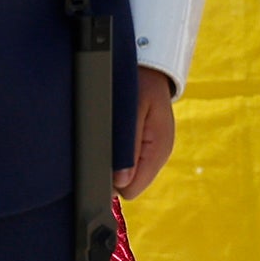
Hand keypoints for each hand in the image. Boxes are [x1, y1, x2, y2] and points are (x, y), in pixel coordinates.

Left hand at [115, 66, 175, 200]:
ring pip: (129, 175)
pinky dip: (120, 154)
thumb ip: (128, 147)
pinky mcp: (150, 147)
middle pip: (129, 185)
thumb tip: (121, 181)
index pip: (132, 189)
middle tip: (103, 144)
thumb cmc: (140, 85)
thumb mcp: (132, 110)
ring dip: (116, 161)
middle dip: (113, 171)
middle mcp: (159, 156)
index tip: (100, 161)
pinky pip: (131, 162)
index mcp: (158, 151)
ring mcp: (155, 153)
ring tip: (111, 136)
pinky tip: (117, 136)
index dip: (113, 180)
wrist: (152, 71)